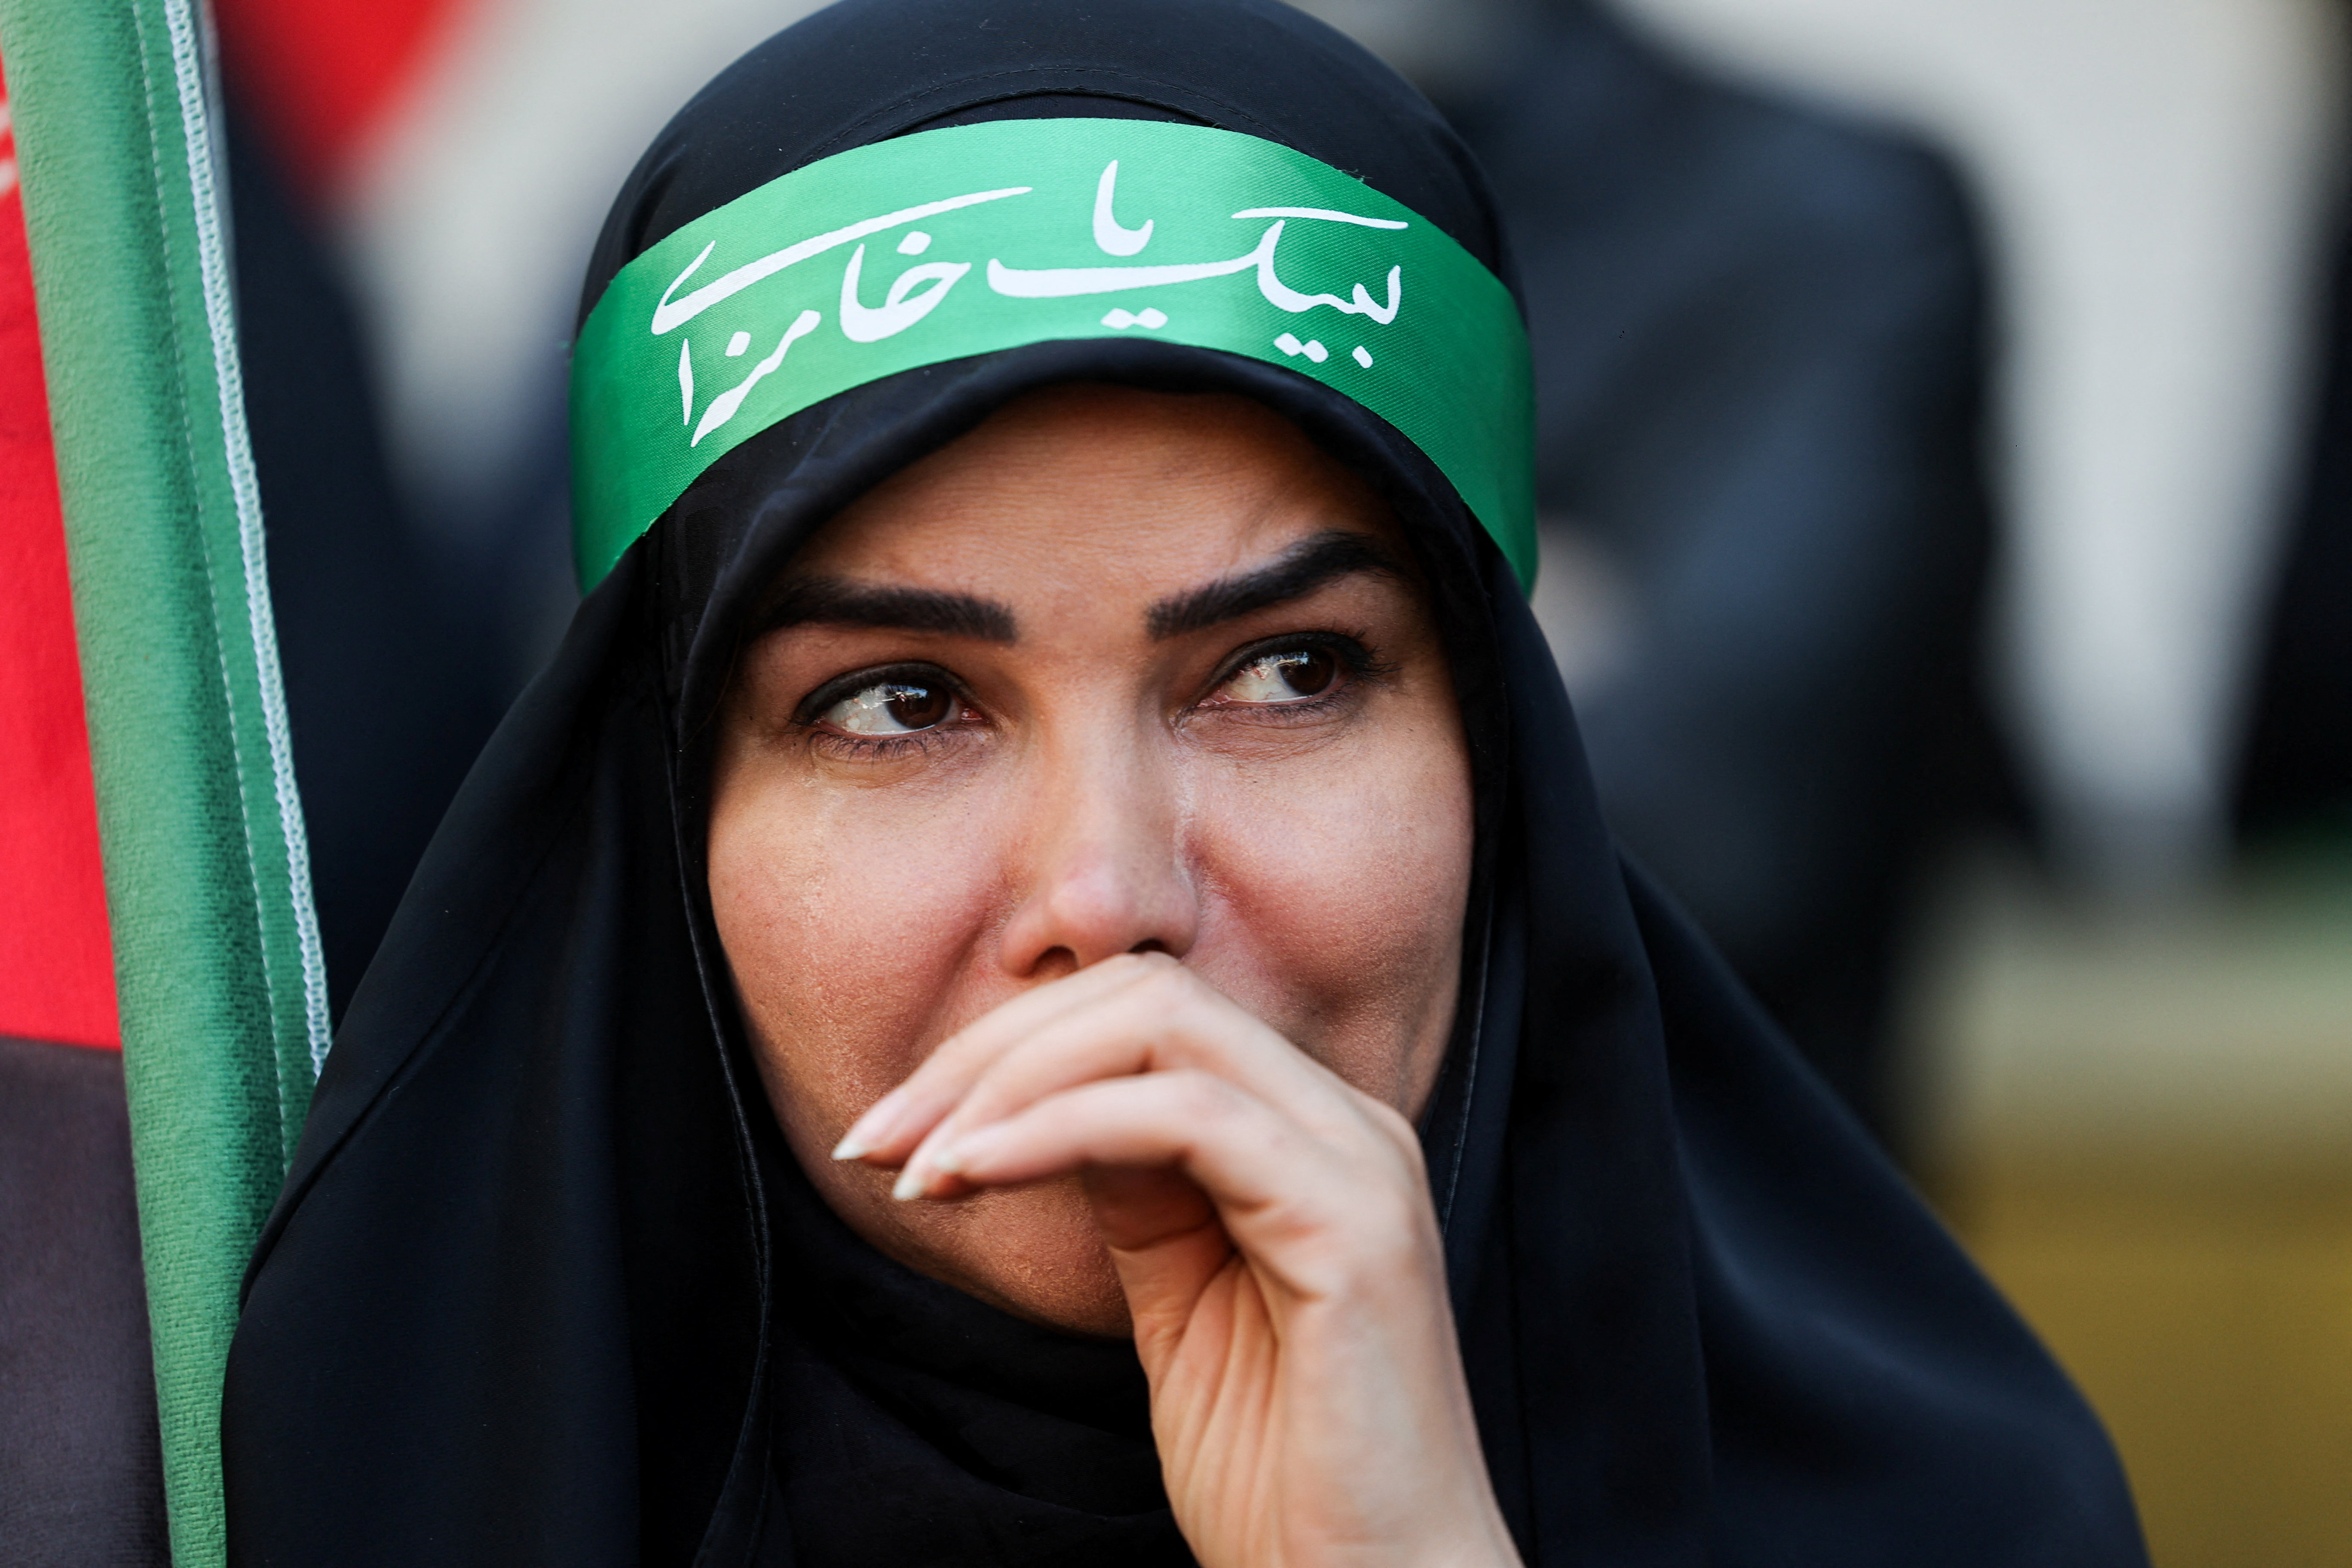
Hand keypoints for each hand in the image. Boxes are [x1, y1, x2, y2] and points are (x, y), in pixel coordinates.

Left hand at [832, 952, 1521, 1567]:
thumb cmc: (1281, 1477)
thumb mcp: (1178, 1304)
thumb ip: (1136, 1195)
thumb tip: (1041, 1109)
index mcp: (1310, 1132)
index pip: (1145, 1009)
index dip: (1005, 1046)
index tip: (895, 1133)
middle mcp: (1347, 1122)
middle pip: (1144, 992)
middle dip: (988, 1049)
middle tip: (878, 1140)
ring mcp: (1361, 1163)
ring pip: (1163, 1026)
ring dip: (1008, 1082)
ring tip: (918, 1167)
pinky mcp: (1356, 1225)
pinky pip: (1186, 1118)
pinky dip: (1060, 1126)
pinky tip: (977, 1170)